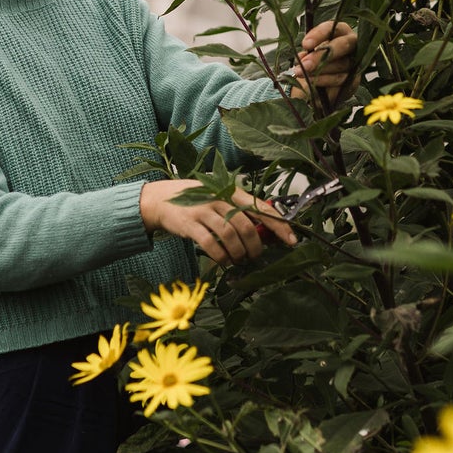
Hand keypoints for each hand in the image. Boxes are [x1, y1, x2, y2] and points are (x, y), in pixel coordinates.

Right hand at [139, 179, 295, 265]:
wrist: (161, 199)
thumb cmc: (196, 201)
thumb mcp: (218, 197)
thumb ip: (238, 209)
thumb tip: (265, 230)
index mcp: (230, 190)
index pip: (261, 208)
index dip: (279, 225)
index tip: (292, 240)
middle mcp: (219, 198)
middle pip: (246, 226)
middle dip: (255, 246)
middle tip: (255, 256)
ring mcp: (203, 210)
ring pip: (230, 237)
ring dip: (239, 254)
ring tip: (239, 260)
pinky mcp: (190, 225)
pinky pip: (212, 245)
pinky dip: (221, 257)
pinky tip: (224, 261)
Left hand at [290, 19, 357, 107]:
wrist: (323, 79)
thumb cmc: (316, 59)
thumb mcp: (310, 53)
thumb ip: (307, 53)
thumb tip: (302, 59)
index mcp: (340, 31)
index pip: (332, 28)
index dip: (319, 35)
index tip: (305, 45)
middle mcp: (352, 43)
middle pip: (342, 45)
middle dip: (321, 55)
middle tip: (304, 64)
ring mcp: (356, 61)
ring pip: (341, 64)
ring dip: (320, 71)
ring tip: (303, 74)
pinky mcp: (355, 79)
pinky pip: (341, 80)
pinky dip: (326, 81)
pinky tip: (313, 84)